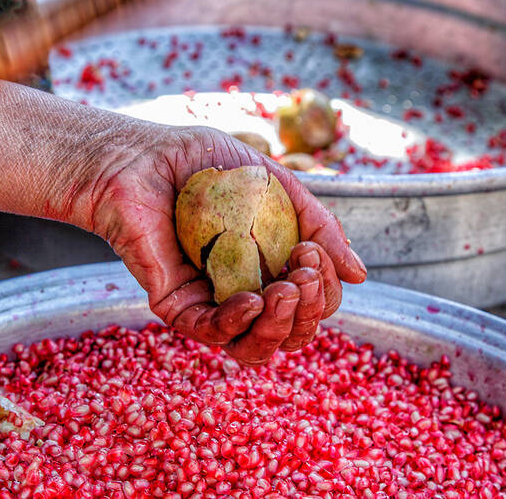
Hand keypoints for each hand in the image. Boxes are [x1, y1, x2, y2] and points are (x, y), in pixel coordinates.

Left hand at [77, 124, 365, 365]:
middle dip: (311, 310)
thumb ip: (320, 225)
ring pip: (256, 347)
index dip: (325, 290)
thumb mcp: (279, 187)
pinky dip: (238, 323)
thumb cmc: (208, 166)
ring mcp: (211, 302)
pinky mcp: (176, 305)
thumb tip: (359, 277)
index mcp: (273, 268)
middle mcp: (247, 291)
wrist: (146, 158)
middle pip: (293, 332)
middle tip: (305, 271)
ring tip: (285, 291)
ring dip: (282, 327)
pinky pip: (211, 333)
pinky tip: (252, 300)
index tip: (312, 251)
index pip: (314, 303)